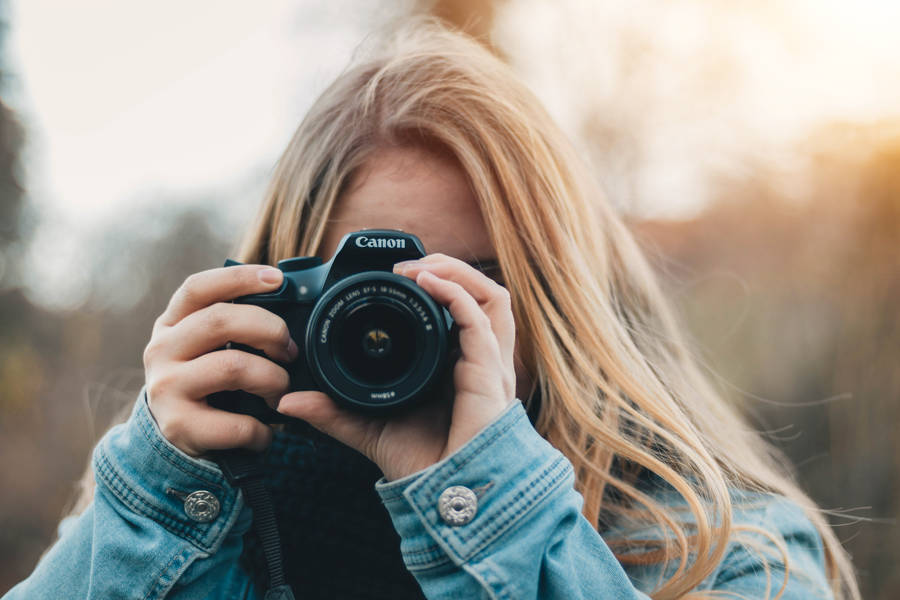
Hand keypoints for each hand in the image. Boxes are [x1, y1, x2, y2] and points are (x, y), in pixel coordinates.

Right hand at [143, 265, 297, 456]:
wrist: (174, 436)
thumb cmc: (206, 379)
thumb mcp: (208, 345)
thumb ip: (235, 320)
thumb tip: (287, 296)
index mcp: (172, 323)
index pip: (198, 288)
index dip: (239, 278)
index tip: (277, 279)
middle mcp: (162, 350)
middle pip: (221, 320)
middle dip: (270, 331)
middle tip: (290, 351)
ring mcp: (166, 388)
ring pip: (233, 367)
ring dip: (273, 380)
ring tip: (280, 392)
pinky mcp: (179, 426)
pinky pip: (238, 423)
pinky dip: (262, 430)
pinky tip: (265, 432)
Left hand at [276, 253, 516, 480]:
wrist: (446, 492)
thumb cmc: (421, 463)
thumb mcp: (366, 427)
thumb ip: (332, 412)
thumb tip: (287, 403)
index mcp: (456, 365)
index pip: (460, 312)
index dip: (437, 287)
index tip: (394, 277)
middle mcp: (477, 358)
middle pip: (482, 294)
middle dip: (449, 269)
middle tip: (406, 265)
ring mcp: (489, 362)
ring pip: (493, 296)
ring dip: (457, 272)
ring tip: (420, 266)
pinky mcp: (490, 370)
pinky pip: (482, 318)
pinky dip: (456, 292)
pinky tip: (428, 282)